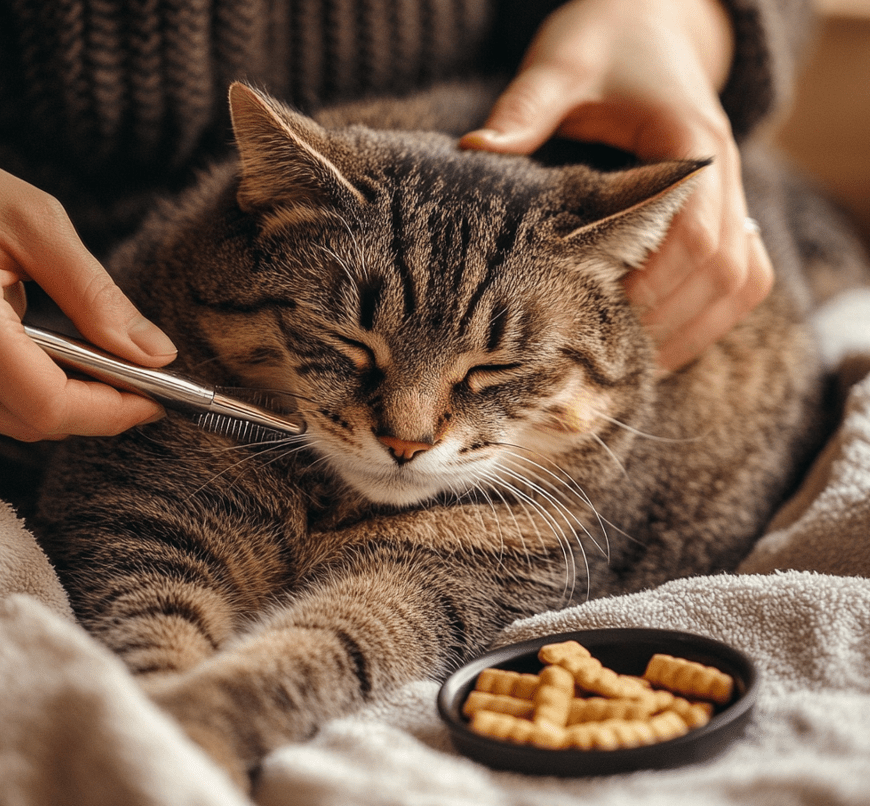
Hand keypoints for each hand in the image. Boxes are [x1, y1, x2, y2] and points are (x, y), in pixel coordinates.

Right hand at [0, 169, 176, 440]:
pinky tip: (68, 363)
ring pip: (12, 418)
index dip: (111, 411)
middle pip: (32, 421)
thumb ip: (95, 294)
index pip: (48, 403)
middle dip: (98, 411)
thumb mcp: (33, 225)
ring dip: (68, 404)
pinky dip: (36, 390)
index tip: (158, 400)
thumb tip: (156, 353)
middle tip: (146, 385)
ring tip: (113, 371)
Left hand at [461, 0, 773, 369]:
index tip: (598, 316)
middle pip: (722, 269)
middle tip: (605, 355)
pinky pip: (743, 279)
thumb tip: (475, 149)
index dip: (650, 284)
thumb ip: (526, 107)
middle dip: (666, 319)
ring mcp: (734, 194)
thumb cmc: (604, 44)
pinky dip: (709, 318)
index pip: (692, 233)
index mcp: (690, 139)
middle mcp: (725, 172)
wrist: (652, 24)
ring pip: (741, 282)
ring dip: (692, 329)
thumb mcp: (561, 65)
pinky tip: (661, 341)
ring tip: (633, 363)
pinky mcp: (728, 212)